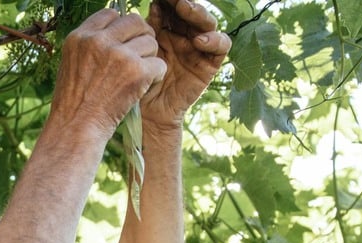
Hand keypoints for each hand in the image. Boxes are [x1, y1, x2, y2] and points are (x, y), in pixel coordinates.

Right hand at [48, 8, 166, 138]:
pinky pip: (159, 64)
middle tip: (140, 54)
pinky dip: (156, 76)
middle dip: (141, 36)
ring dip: (149, 58)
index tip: (122, 41)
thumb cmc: (74, 102)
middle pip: (134, 21)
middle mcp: (98, 41)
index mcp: (80, 37)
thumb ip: (91, 44)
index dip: (120, 26)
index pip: (110, 13)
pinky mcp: (137, 72)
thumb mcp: (72, 64)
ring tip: (137, 76)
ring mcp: (119, 55)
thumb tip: (114, 29)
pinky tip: (143, 87)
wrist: (77, 129)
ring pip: (151, 42)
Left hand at [141, 0, 231, 128]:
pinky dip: (214, 40)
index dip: (168, 0)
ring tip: (184, 7)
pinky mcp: (210, 63)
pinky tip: (199, 40)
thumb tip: (154, 4)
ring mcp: (199, 48)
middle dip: (182, 1)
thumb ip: (149, 30)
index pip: (172, 7)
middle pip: (191, 11)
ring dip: (197, 13)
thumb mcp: (142, 52)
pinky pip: (221, 47)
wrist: (148, 112)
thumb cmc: (140, 81)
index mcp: (166, 29)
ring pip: (207, 23)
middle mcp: (184, 35)